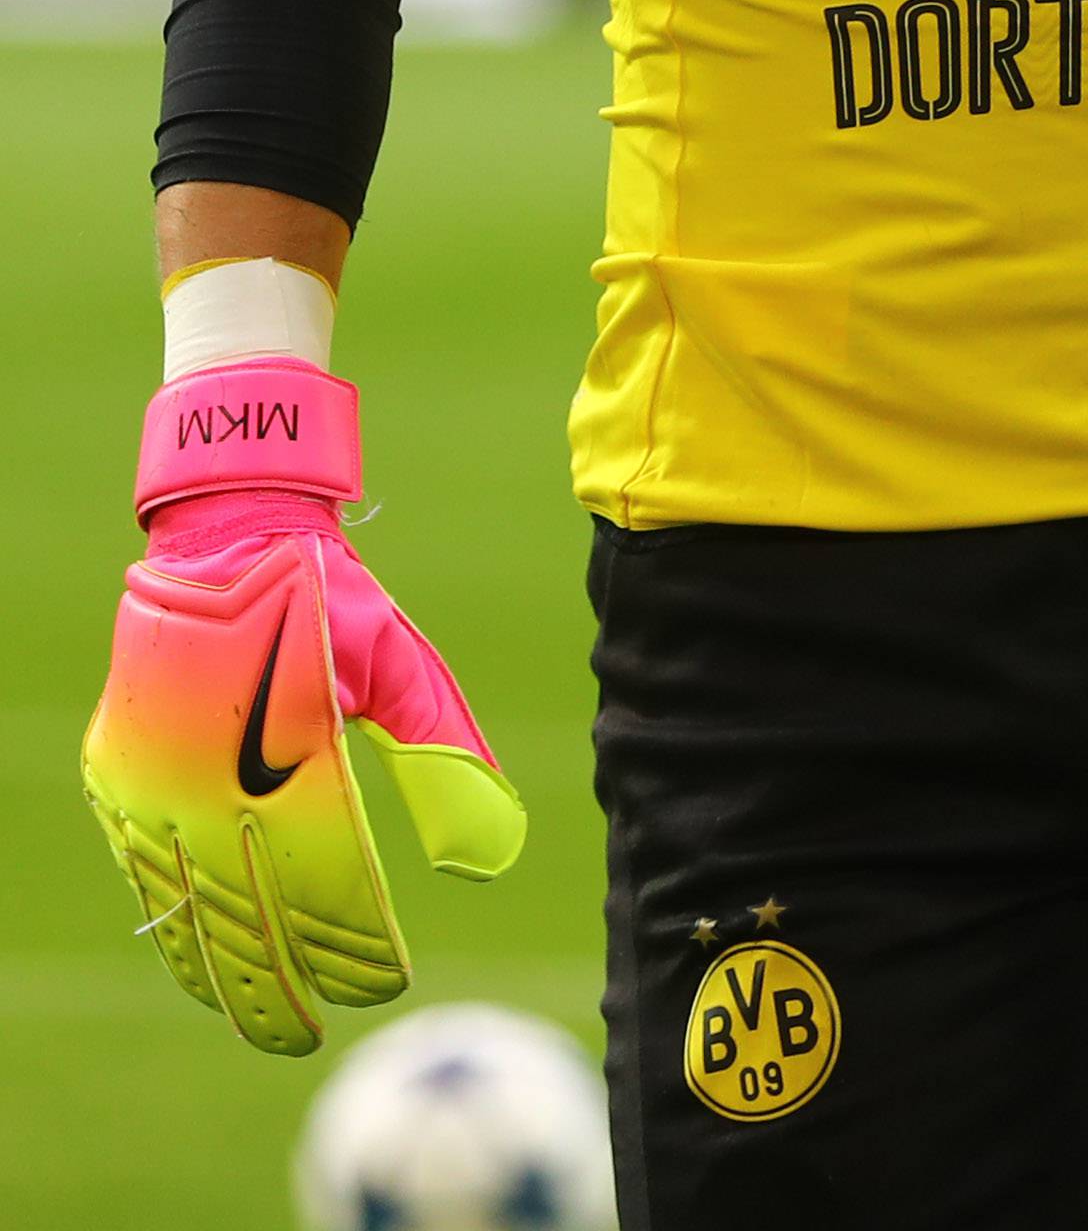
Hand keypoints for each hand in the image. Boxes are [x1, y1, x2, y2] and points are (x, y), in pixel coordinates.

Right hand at [83, 361, 523, 1056]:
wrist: (228, 525)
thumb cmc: (330, 594)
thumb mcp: (398, 663)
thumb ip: (443, 756)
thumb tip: (493, 853)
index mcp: (292, 751)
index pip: (326, 887)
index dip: (353, 948)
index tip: (383, 982)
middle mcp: (214, 775)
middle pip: (247, 918)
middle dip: (281, 990)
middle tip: (311, 1038)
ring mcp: (155, 778)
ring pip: (184, 906)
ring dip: (219, 974)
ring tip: (260, 1020)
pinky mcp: (119, 771)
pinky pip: (142, 868)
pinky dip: (171, 921)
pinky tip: (196, 960)